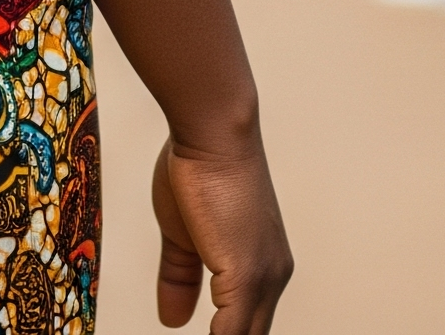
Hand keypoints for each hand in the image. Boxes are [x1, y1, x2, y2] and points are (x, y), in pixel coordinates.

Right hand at [151, 135, 292, 331]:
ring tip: (180, 334)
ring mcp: (264, 280)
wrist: (211, 129)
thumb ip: (180, 276)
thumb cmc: (196, 168)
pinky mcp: (248, 277)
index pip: (247, 329)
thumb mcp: (181, 233)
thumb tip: (171, 320)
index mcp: (261, 269)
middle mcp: (272, 279)